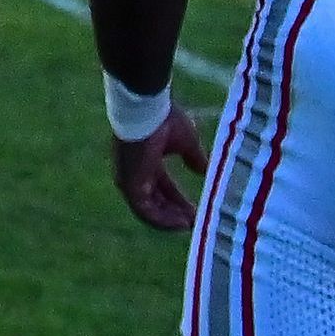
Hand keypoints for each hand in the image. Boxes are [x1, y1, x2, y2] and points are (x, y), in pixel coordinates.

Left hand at [108, 108, 209, 231]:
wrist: (148, 110)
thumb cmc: (164, 120)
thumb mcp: (186, 142)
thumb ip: (194, 158)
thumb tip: (205, 170)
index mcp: (146, 162)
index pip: (162, 188)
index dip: (178, 201)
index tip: (196, 211)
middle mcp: (135, 174)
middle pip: (156, 202)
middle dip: (176, 213)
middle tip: (196, 223)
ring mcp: (130, 180)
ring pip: (149, 210)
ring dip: (170, 220)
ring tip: (191, 226)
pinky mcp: (129, 185)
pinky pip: (145, 211)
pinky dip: (162, 219)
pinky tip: (180, 223)